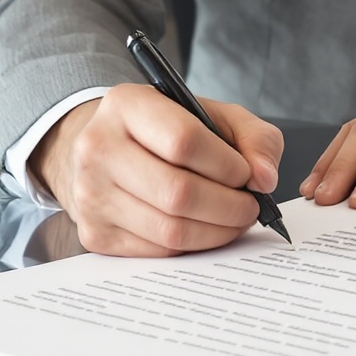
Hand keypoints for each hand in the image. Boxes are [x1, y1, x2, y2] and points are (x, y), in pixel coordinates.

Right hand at [30, 84, 283, 256]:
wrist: (107, 151)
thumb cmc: (165, 131)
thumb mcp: (212, 115)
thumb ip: (253, 136)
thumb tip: (265, 178)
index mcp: (126, 105)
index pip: (183, 141)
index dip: (226, 164)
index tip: (247, 174)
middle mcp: (98, 148)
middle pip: (177, 192)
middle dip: (229, 206)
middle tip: (250, 206)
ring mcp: (90, 194)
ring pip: (170, 229)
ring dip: (217, 231)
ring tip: (235, 219)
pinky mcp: (94, 233)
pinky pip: (158, 250)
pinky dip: (193, 245)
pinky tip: (206, 229)